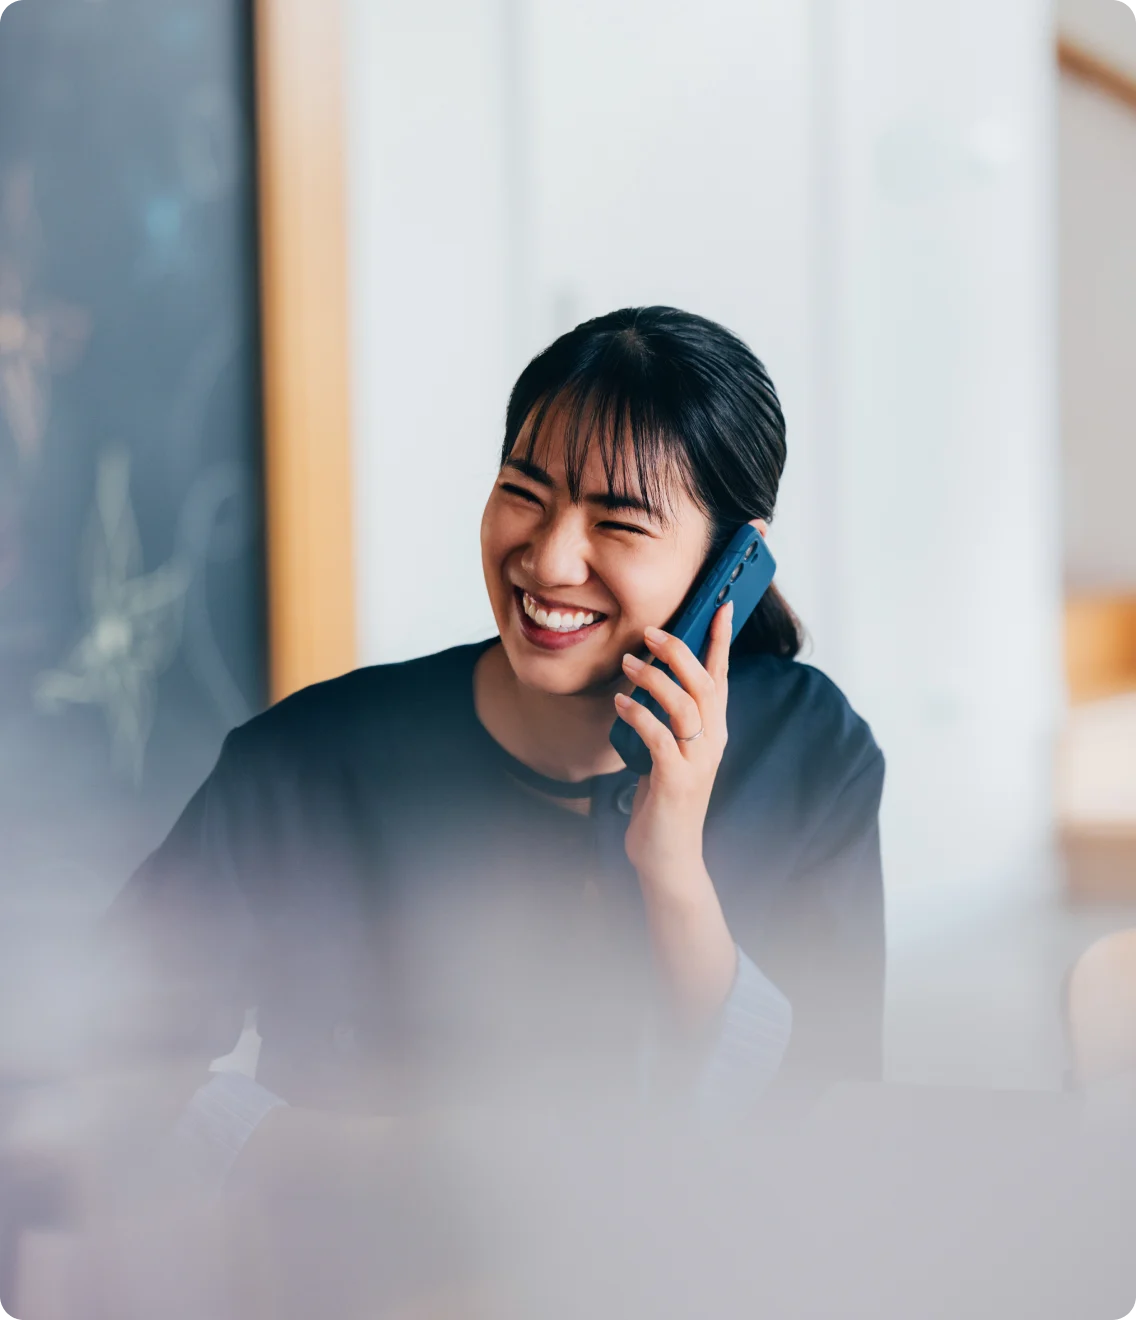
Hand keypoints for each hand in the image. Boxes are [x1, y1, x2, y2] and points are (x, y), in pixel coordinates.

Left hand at [614, 599, 732, 888]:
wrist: (668, 854)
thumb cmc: (664, 798)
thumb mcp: (670, 750)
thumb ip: (668, 718)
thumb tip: (650, 675)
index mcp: (714, 730)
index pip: (722, 676)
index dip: (721, 640)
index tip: (723, 603)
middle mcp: (713, 742)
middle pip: (706, 683)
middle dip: (681, 651)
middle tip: (652, 632)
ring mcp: (698, 762)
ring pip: (686, 706)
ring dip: (656, 679)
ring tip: (629, 665)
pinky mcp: (677, 781)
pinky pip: (660, 738)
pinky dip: (640, 716)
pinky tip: (620, 704)